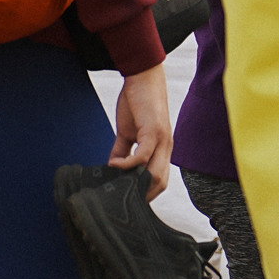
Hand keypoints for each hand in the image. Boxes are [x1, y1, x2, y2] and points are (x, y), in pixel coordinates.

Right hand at [110, 66, 173, 197]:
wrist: (144, 77)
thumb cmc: (137, 103)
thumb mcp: (128, 132)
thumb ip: (122, 150)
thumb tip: (112, 167)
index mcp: (162, 150)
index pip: (160, 180)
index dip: (147, 194)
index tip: (130, 200)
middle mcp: (166, 148)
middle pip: (161, 183)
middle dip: (143, 195)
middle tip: (122, 199)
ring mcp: (162, 140)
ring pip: (156, 174)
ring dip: (136, 183)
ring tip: (117, 183)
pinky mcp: (153, 130)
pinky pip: (143, 155)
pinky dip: (128, 164)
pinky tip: (115, 164)